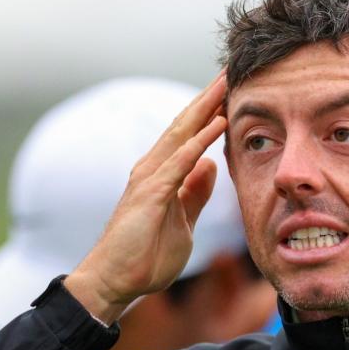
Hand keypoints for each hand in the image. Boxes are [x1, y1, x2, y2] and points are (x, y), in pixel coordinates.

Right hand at [64, 73, 228, 322]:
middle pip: (185, 123)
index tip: (233, 88)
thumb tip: (210, 165)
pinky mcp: (150, 194)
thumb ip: (194, 193)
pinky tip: (218, 123)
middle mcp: (153, 168)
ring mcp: (150, 178)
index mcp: (162, 174)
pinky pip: (179, 162)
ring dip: (206, 107)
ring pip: (182, 133)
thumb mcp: (182, 221)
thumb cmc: (145, 255)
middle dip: (209, 96)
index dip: (211, 110)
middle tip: (232, 69)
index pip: (190, 134)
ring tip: (228, 83)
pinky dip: (199, 141)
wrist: (115, 281)